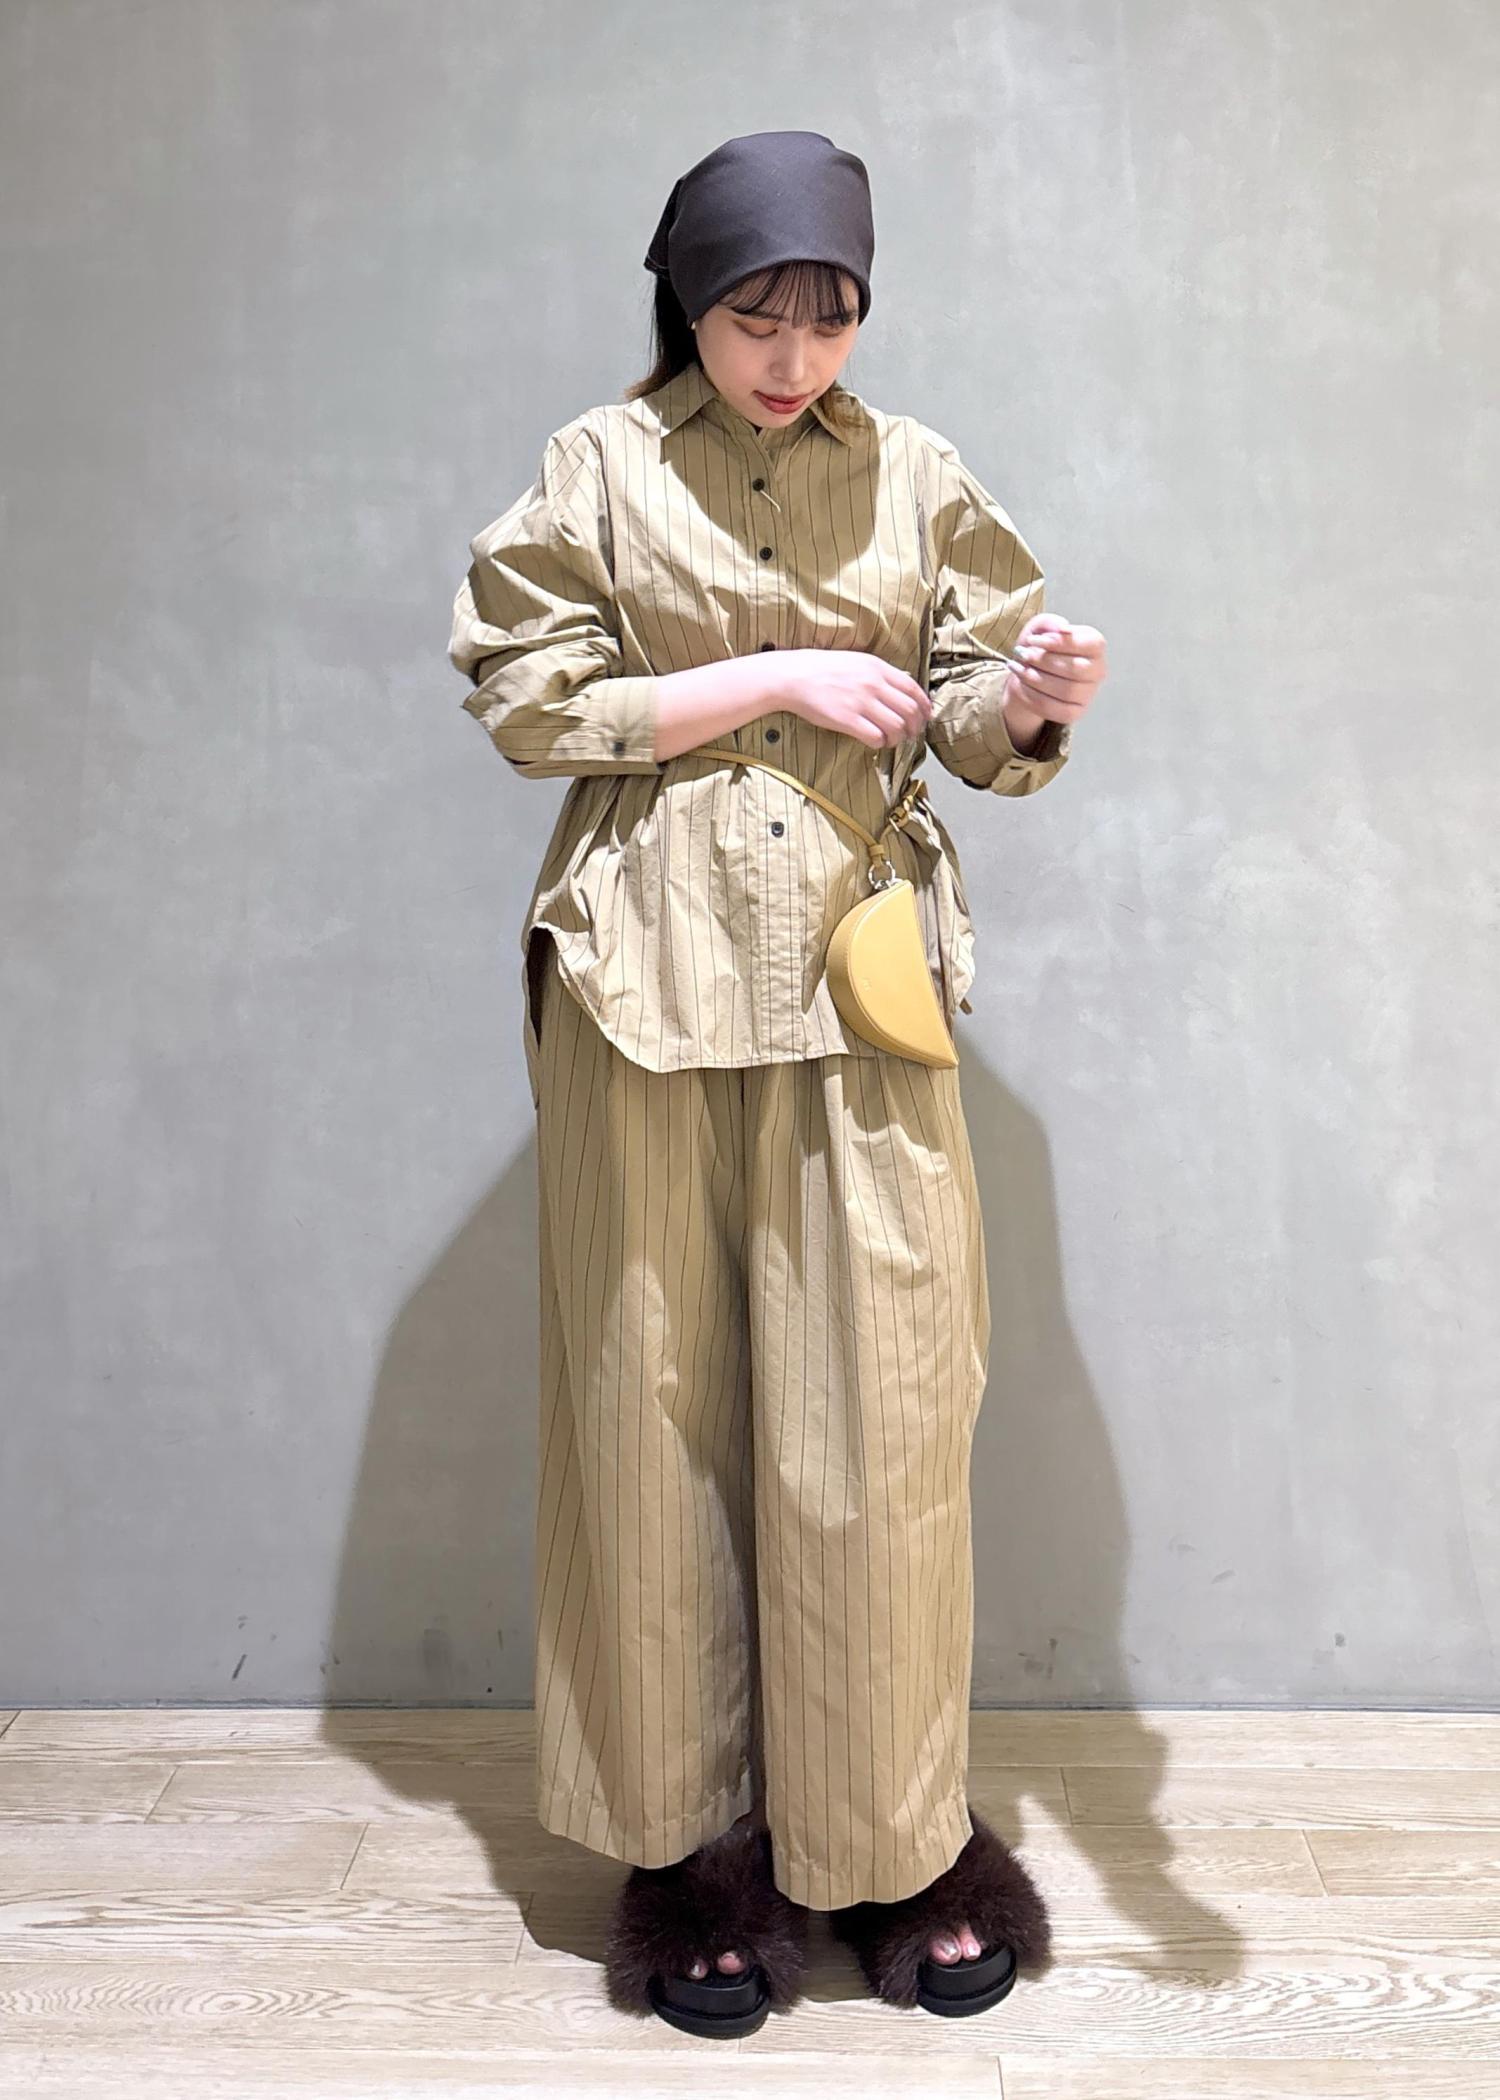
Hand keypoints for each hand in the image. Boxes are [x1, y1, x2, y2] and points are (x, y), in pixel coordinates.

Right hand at [779, 648, 933, 749]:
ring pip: (897, 726)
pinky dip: (881, 743)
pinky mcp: (847, 720)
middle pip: (909, 711)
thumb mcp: (857, 661)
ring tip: (893, 740)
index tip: (925, 717)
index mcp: (877, 668)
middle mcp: (873, 684)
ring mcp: (861, 702)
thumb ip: (879, 673)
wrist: (793, 676)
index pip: (913, 689)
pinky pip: (876, 737)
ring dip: (899, 738)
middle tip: (912, 734)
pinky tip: (875, 742)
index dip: (924, 706)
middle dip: (915, 726)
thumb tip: (901, 686)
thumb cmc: (823, 669)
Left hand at [1004, 616, 1108, 730]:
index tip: (1034, 640)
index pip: (1089, 644)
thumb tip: (1062, 627)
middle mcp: (1098, 671)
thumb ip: (1050, 622)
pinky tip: (1019, 683)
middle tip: (1023, 654)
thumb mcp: (1040, 628)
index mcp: (1095, 646)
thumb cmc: (1040, 647)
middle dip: (1044, 661)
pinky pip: (1053, 708)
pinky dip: (1031, 696)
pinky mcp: (1074, 712)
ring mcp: (1088, 694)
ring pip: (1065, 691)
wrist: (1029, 672)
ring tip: (1017, 667)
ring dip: (1035, 678)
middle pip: (1076, 669)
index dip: (1060, 642)